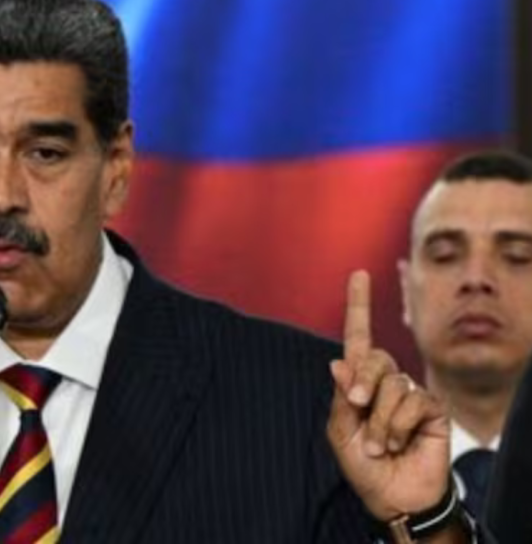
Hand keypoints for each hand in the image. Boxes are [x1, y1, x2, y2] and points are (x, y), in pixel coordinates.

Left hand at [326, 271, 450, 520]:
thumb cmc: (363, 466)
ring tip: (380, 445)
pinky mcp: (433, 408)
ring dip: (379, 420)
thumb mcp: (341, 432)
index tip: (358, 274)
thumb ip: (341, 398)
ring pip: (392, 385)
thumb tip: (338, 363)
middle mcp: (386, 382)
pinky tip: (399, 443)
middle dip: (363, 383)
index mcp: (359, 382)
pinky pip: (413, 402)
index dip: (358, 305)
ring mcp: (411, 394)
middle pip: (374, 358)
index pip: (359, 338)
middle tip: (356, 406)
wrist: (393, 495)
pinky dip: (399, 425)